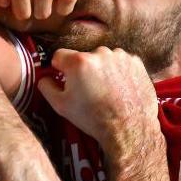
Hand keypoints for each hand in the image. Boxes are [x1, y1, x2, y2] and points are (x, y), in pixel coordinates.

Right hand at [38, 47, 160, 154]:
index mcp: (78, 61)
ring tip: (105, 93)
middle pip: (82, 57)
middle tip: (88, 92)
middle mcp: (99, 53)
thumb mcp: (61, 106)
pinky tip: (118, 89)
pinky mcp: (135, 62)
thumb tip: (44, 78)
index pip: (60, 55)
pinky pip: (120, 62)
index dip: (59, 69)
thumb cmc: (94, 118)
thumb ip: (46, 86)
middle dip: (83, 71)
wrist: (129, 128)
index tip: (65, 80)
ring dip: (101, 71)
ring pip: (102, 59)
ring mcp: (119, 56)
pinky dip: (118, 73)